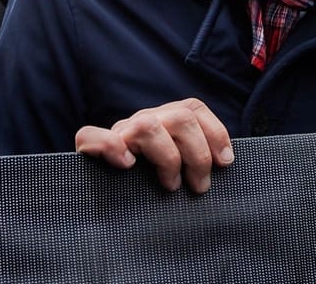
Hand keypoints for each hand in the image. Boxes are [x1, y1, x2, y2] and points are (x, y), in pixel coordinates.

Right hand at [74, 98, 233, 193]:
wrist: (103, 205)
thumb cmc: (152, 190)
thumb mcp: (181, 172)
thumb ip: (197, 160)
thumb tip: (227, 161)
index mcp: (165, 122)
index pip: (193, 108)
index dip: (215, 132)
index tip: (226, 162)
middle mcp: (143, 121)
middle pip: (180, 116)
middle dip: (198, 154)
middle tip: (199, 186)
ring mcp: (118, 132)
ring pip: (148, 125)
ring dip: (167, 158)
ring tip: (170, 184)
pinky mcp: (88, 148)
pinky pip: (92, 134)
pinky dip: (111, 147)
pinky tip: (126, 165)